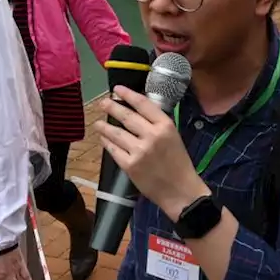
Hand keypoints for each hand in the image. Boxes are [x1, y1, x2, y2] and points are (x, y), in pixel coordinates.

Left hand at [96, 86, 208, 217]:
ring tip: (98, 122)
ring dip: (104, 126)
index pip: (143, 104)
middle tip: (103, 103)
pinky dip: (107, 143)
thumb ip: (157, 124)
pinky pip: (113, 150)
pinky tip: (104, 139)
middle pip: (126, 116)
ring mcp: (139, 151)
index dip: (128, 94)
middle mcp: (151, 135)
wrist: (180, 191)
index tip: (117, 89)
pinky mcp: (129, 165)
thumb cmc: (179, 163)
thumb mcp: (173, 137)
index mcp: (165, 126)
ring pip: (115, 133)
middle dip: (112, 107)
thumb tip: (137, 112)